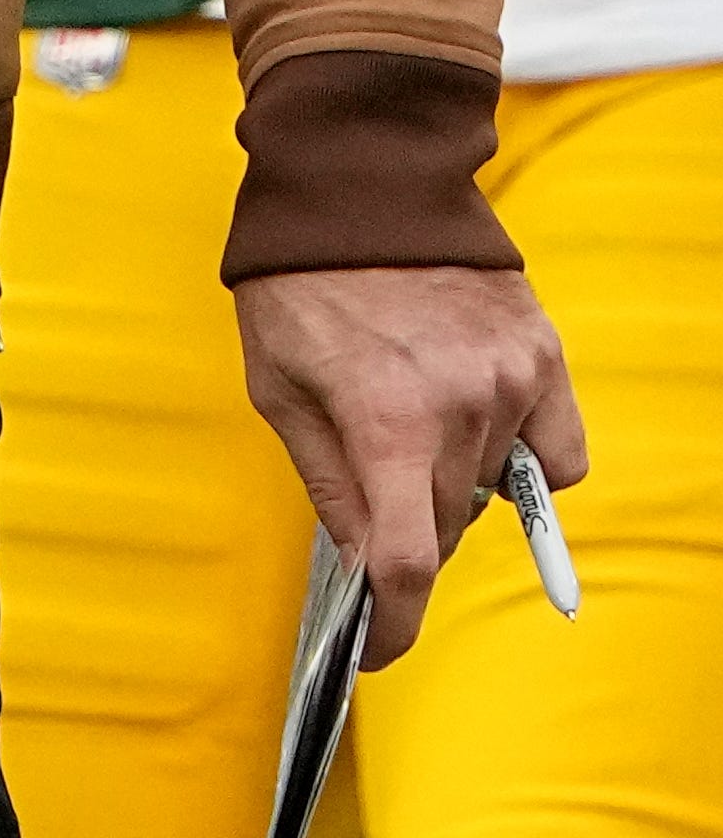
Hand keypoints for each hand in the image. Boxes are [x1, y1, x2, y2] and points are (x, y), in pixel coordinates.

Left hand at [235, 260, 586, 664]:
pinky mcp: (543, 358)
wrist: (360, 185)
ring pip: (492, 494)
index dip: (392, 626)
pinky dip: (523, 465)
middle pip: (446, 529)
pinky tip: (478, 427)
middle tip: (373, 494)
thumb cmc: (299, 284)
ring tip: (409, 419)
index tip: (377, 653)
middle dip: (406, 532)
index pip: (404, 560)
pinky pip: (557, 457)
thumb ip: (326, 480)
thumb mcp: (279, 385)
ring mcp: (510, 383)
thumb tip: (359, 564)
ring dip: (454, 487)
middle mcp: (459, 409)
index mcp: (382, 420)